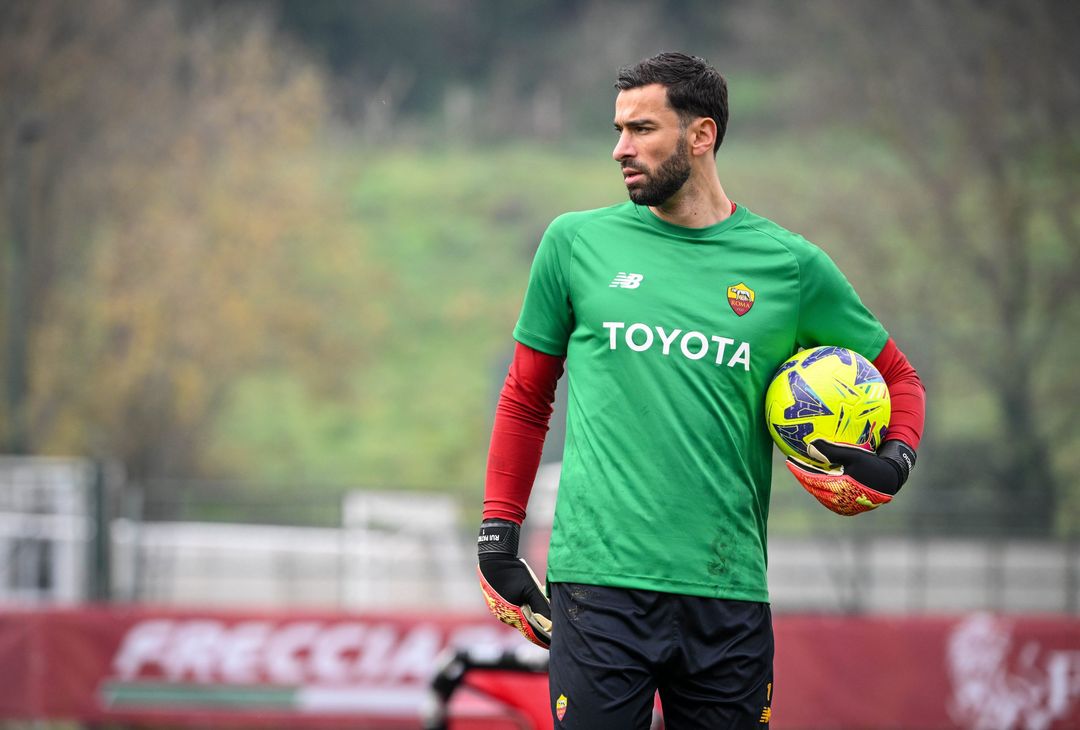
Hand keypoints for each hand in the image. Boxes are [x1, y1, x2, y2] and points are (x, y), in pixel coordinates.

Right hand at [477, 520, 551, 647]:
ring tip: (542, 615)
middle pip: (524, 625)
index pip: (529, 632)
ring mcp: (498, 609)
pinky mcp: (496, 601)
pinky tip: (529, 602)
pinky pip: (512, 609)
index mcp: (511, 616)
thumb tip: (551, 623)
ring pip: (518, 616)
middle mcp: (503, 616)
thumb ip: (540, 606)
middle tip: (551, 629)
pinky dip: (522, 608)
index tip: (552, 644)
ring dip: (530, 616)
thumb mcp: (530, 589)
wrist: (493, 559)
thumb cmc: (512, 573)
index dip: (541, 638)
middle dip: (537, 626)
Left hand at [787, 439, 916, 515]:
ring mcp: (842, 507)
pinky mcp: (847, 509)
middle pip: (812, 487)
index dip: (798, 470)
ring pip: (819, 494)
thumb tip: (811, 445)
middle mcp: (837, 500)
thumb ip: (831, 451)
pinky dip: (820, 490)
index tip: (789, 460)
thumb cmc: (872, 464)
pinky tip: (817, 480)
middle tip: (794, 464)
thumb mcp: (853, 454)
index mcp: (837, 487)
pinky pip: (828, 500)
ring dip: (810, 483)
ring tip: (803, 471)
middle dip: (802, 475)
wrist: (890, 481)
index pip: (810, 479)